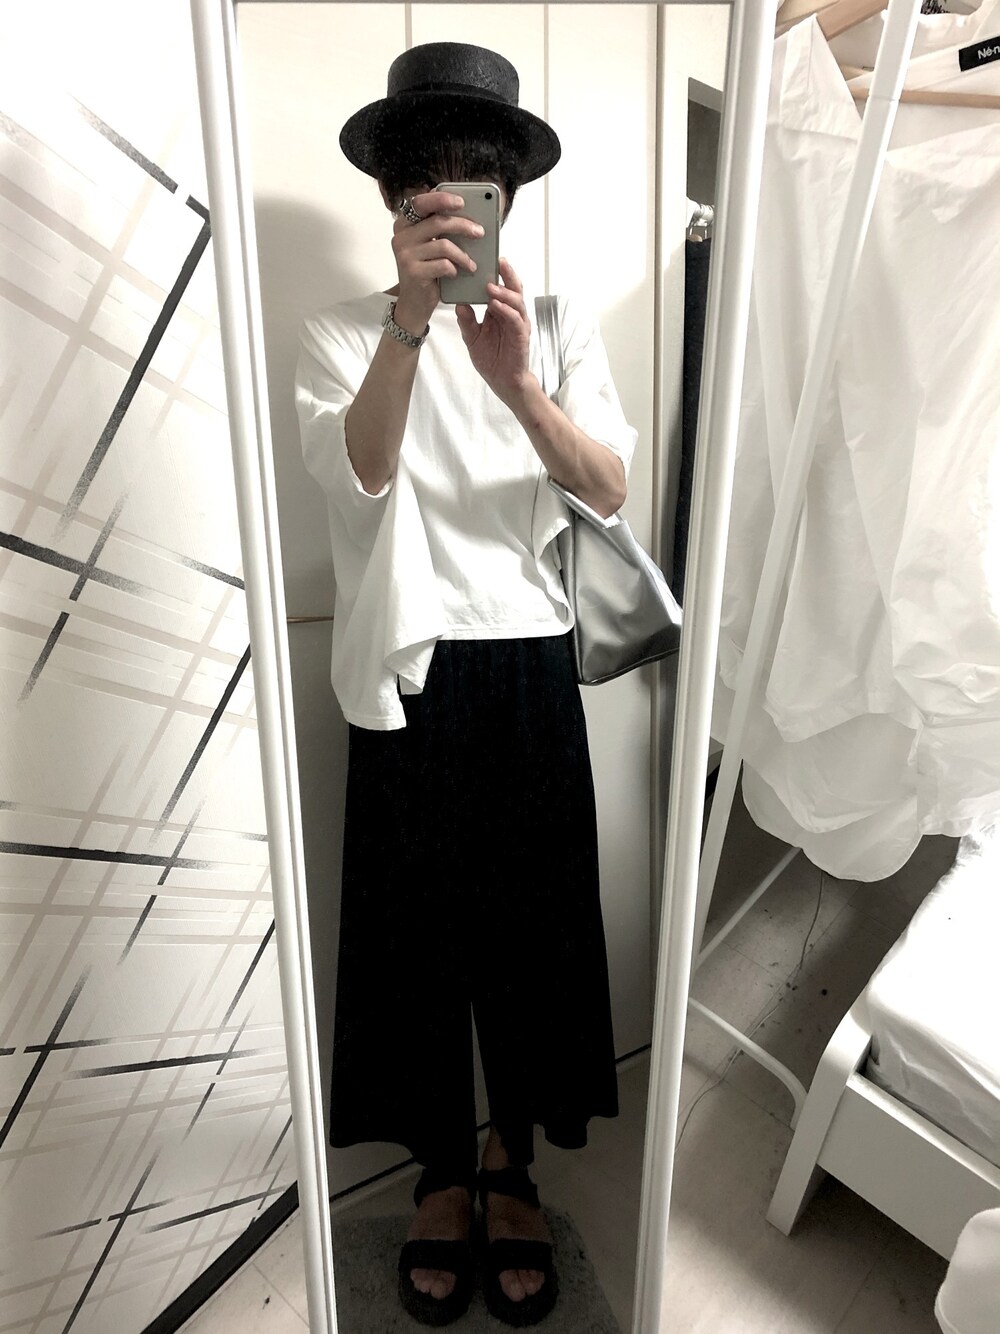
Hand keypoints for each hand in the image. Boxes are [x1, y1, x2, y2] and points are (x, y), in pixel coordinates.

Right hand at [390, 189, 483, 335]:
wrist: (415, 303)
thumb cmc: (427, 270)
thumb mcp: (430, 245)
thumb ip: (438, 226)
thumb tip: (464, 209)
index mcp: (404, 224)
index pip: (421, 203)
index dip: (441, 198)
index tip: (462, 201)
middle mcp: (401, 236)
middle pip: (437, 222)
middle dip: (463, 225)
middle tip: (480, 232)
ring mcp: (405, 254)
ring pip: (443, 245)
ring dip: (463, 254)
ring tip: (472, 264)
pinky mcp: (413, 272)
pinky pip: (443, 264)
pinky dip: (455, 269)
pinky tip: (457, 274)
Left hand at [454, 259, 532, 408]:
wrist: (503, 382)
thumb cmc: (491, 359)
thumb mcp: (472, 337)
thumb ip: (466, 320)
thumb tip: (458, 303)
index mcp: (500, 311)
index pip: (500, 287)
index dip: (495, 273)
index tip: (485, 259)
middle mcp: (511, 314)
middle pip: (513, 288)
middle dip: (506, 273)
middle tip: (497, 260)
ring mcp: (518, 324)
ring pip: (516, 301)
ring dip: (504, 292)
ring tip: (490, 286)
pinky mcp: (521, 336)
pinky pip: (515, 320)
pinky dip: (506, 311)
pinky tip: (496, 305)